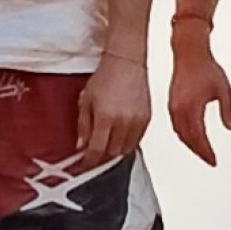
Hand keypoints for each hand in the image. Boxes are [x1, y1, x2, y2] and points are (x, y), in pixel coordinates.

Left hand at [76, 54, 151, 168]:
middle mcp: (124, 122)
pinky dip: (127, 143)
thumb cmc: (105, 78)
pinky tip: (119, 138)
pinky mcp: (148, 119)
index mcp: (106, 117)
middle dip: (101, 157)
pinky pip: (137, 140)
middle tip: (92, 154)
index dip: (88, 162)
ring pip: (126, 149)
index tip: (82, 166)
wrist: (127, 63)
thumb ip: (83, 125)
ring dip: (114, 151)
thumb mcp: (86, 100)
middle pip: (112, 153)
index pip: (97, 150)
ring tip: (105, 146)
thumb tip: (81, 146)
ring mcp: (138, 121)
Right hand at [167, 39, 230, 166]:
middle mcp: (179, 109)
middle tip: (210, 160)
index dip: (206, 151)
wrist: (189, 53)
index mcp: (192, 107)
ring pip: (180, 133)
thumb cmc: (205, 68)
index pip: (199, 137)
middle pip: (187, 139)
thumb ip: (228, 110)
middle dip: (199, 152)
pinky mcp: (171, 103)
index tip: (214, 160)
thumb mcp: (224, 90)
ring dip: (190, 145)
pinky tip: (191, 137)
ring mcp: (173, 106)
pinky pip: (176, 125)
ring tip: (202, 152)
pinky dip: (184, 135)